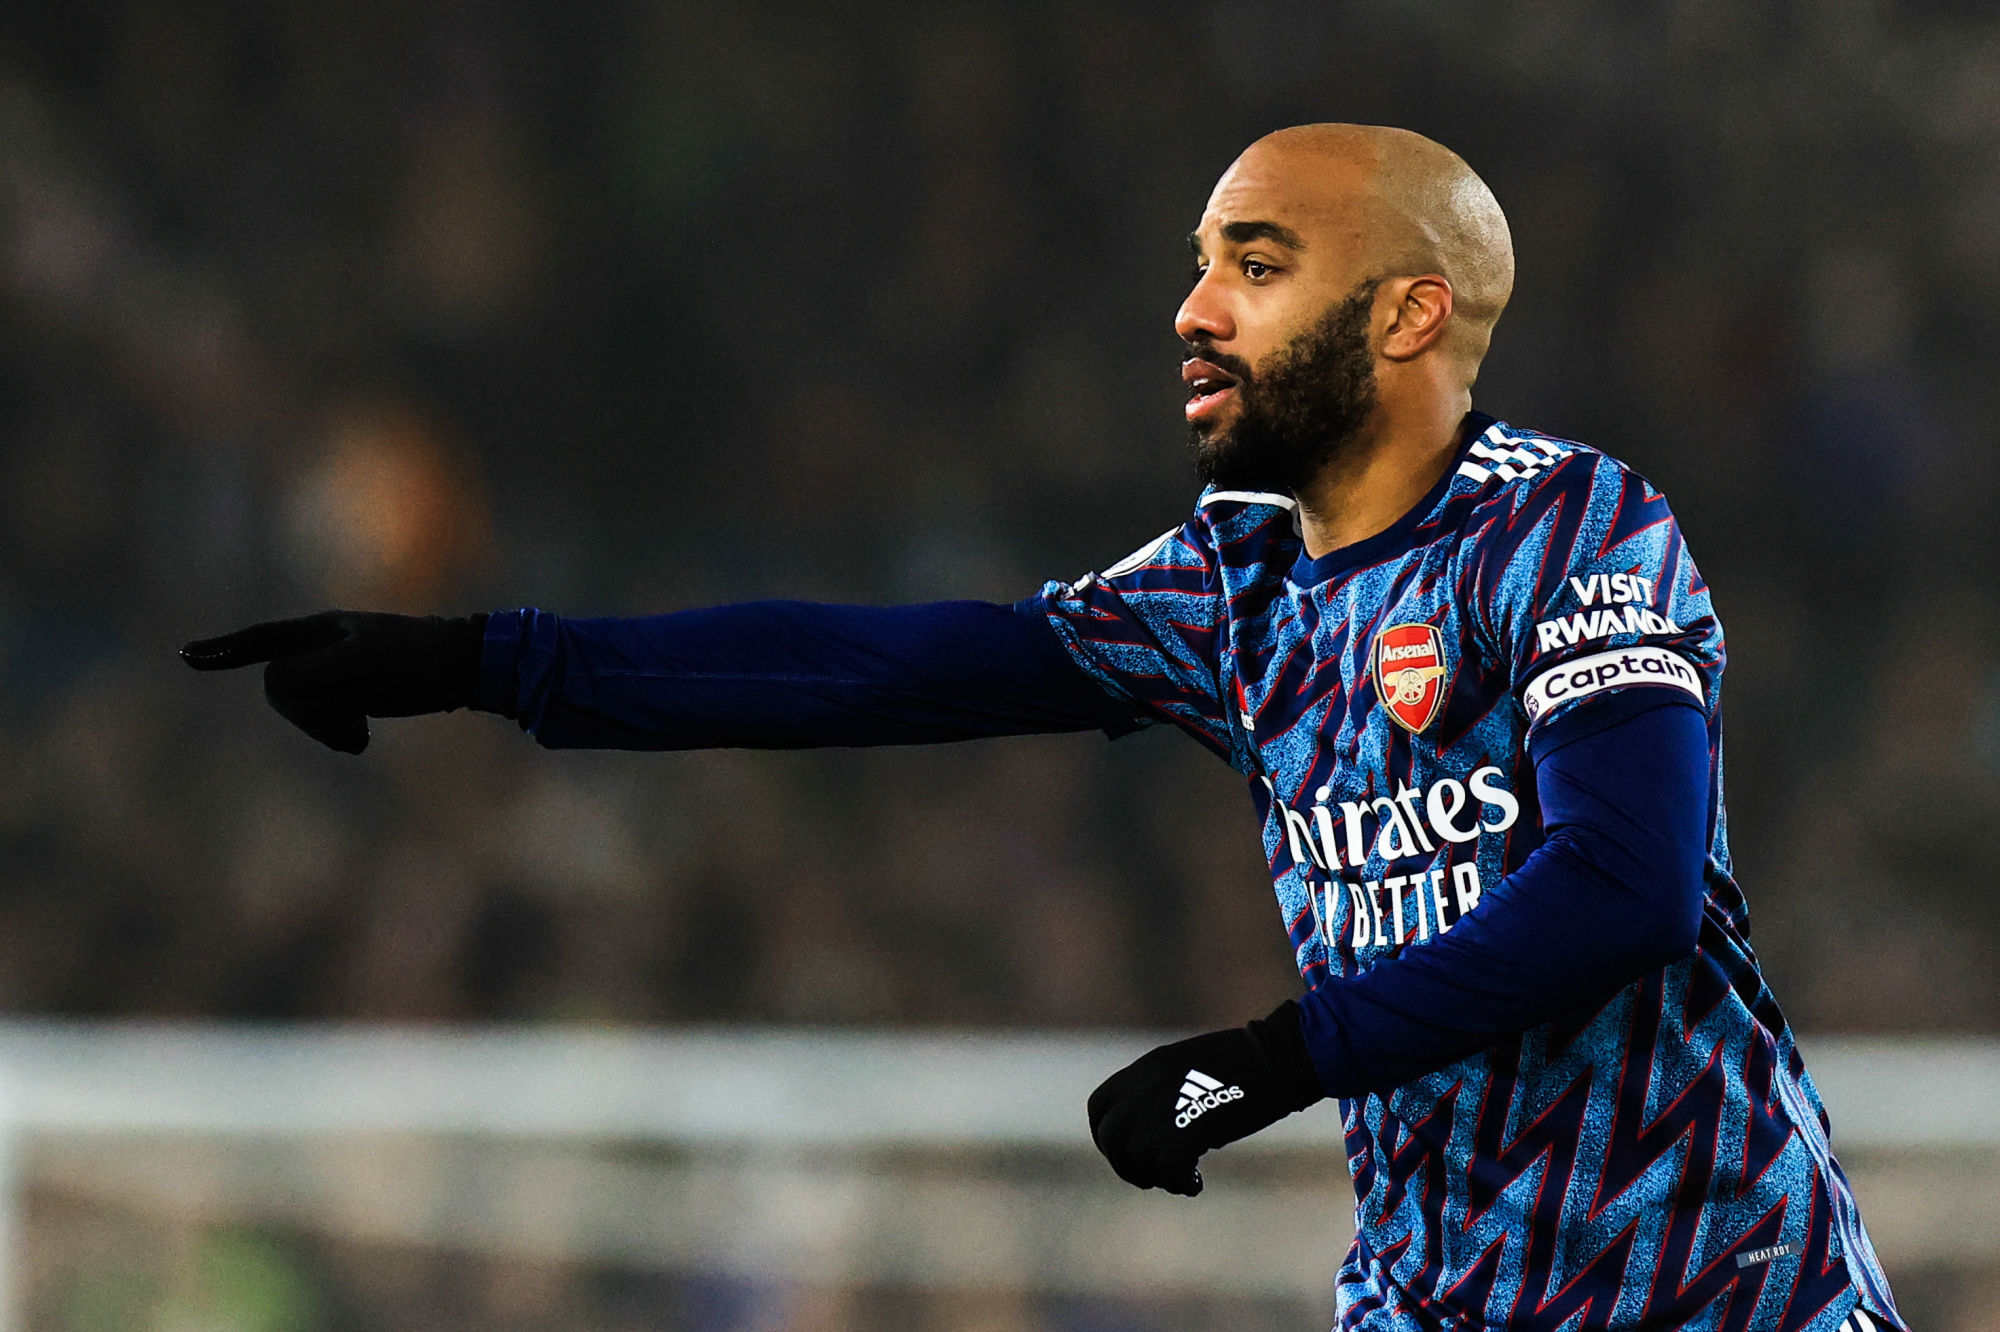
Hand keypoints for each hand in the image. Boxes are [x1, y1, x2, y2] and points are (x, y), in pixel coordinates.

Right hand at [182, 611, 485, 753]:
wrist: (460, 668)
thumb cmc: (413, 656)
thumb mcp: (360, 661)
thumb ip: (311, 671)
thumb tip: (276, 686)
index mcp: (319, 631)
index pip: (261, 640)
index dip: (223, 650)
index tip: (186, 656)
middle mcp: (320, 651)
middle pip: (279, 690)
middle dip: (307, 712)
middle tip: (349, 718)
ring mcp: (334, 676)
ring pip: (300, 711)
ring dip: (325, 726)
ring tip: (360, 730)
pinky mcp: (349, 699)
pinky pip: (322, 724)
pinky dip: (338, 735)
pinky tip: (362, 738)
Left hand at [1086, 999, 1323, 1195]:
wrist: (1277, 1058)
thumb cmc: (1244, 1063)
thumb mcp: (1187, 1067)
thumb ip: (1160, 1092)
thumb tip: (1149, 1130)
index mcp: (1144, 1068)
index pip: (1099, 1107)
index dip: (1107, 1136)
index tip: (1128, 1151)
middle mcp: (1144, 1088)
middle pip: (1111, 1139)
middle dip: (1127, 1165)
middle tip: (1153, 1176)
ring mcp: (1163, 1110)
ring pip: (1137, 1159)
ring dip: (1156, 1177)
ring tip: (1182, 1178)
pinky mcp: (1187, 1132)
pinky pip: (1166, 1170)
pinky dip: (1178, 1183)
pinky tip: (1196, 1182)